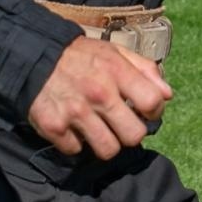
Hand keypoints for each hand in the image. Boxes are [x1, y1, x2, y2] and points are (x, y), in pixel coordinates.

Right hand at [27, 36, 172, 159]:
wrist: (33, 54)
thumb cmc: (80, 56)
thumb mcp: (114, 51)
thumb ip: (144, 69)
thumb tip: (168, 95)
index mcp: (116, 71)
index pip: (153, 103)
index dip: (153, 111)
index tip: (144, 110)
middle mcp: (98, 93)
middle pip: (134, 136)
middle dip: (130, 132)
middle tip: (119, 124)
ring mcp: (75, 112)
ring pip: (108, 150)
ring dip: (104, 142)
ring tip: (97, 129)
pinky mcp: (54, 127)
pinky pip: (76, 150)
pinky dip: (75, 142)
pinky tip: (72, 126)